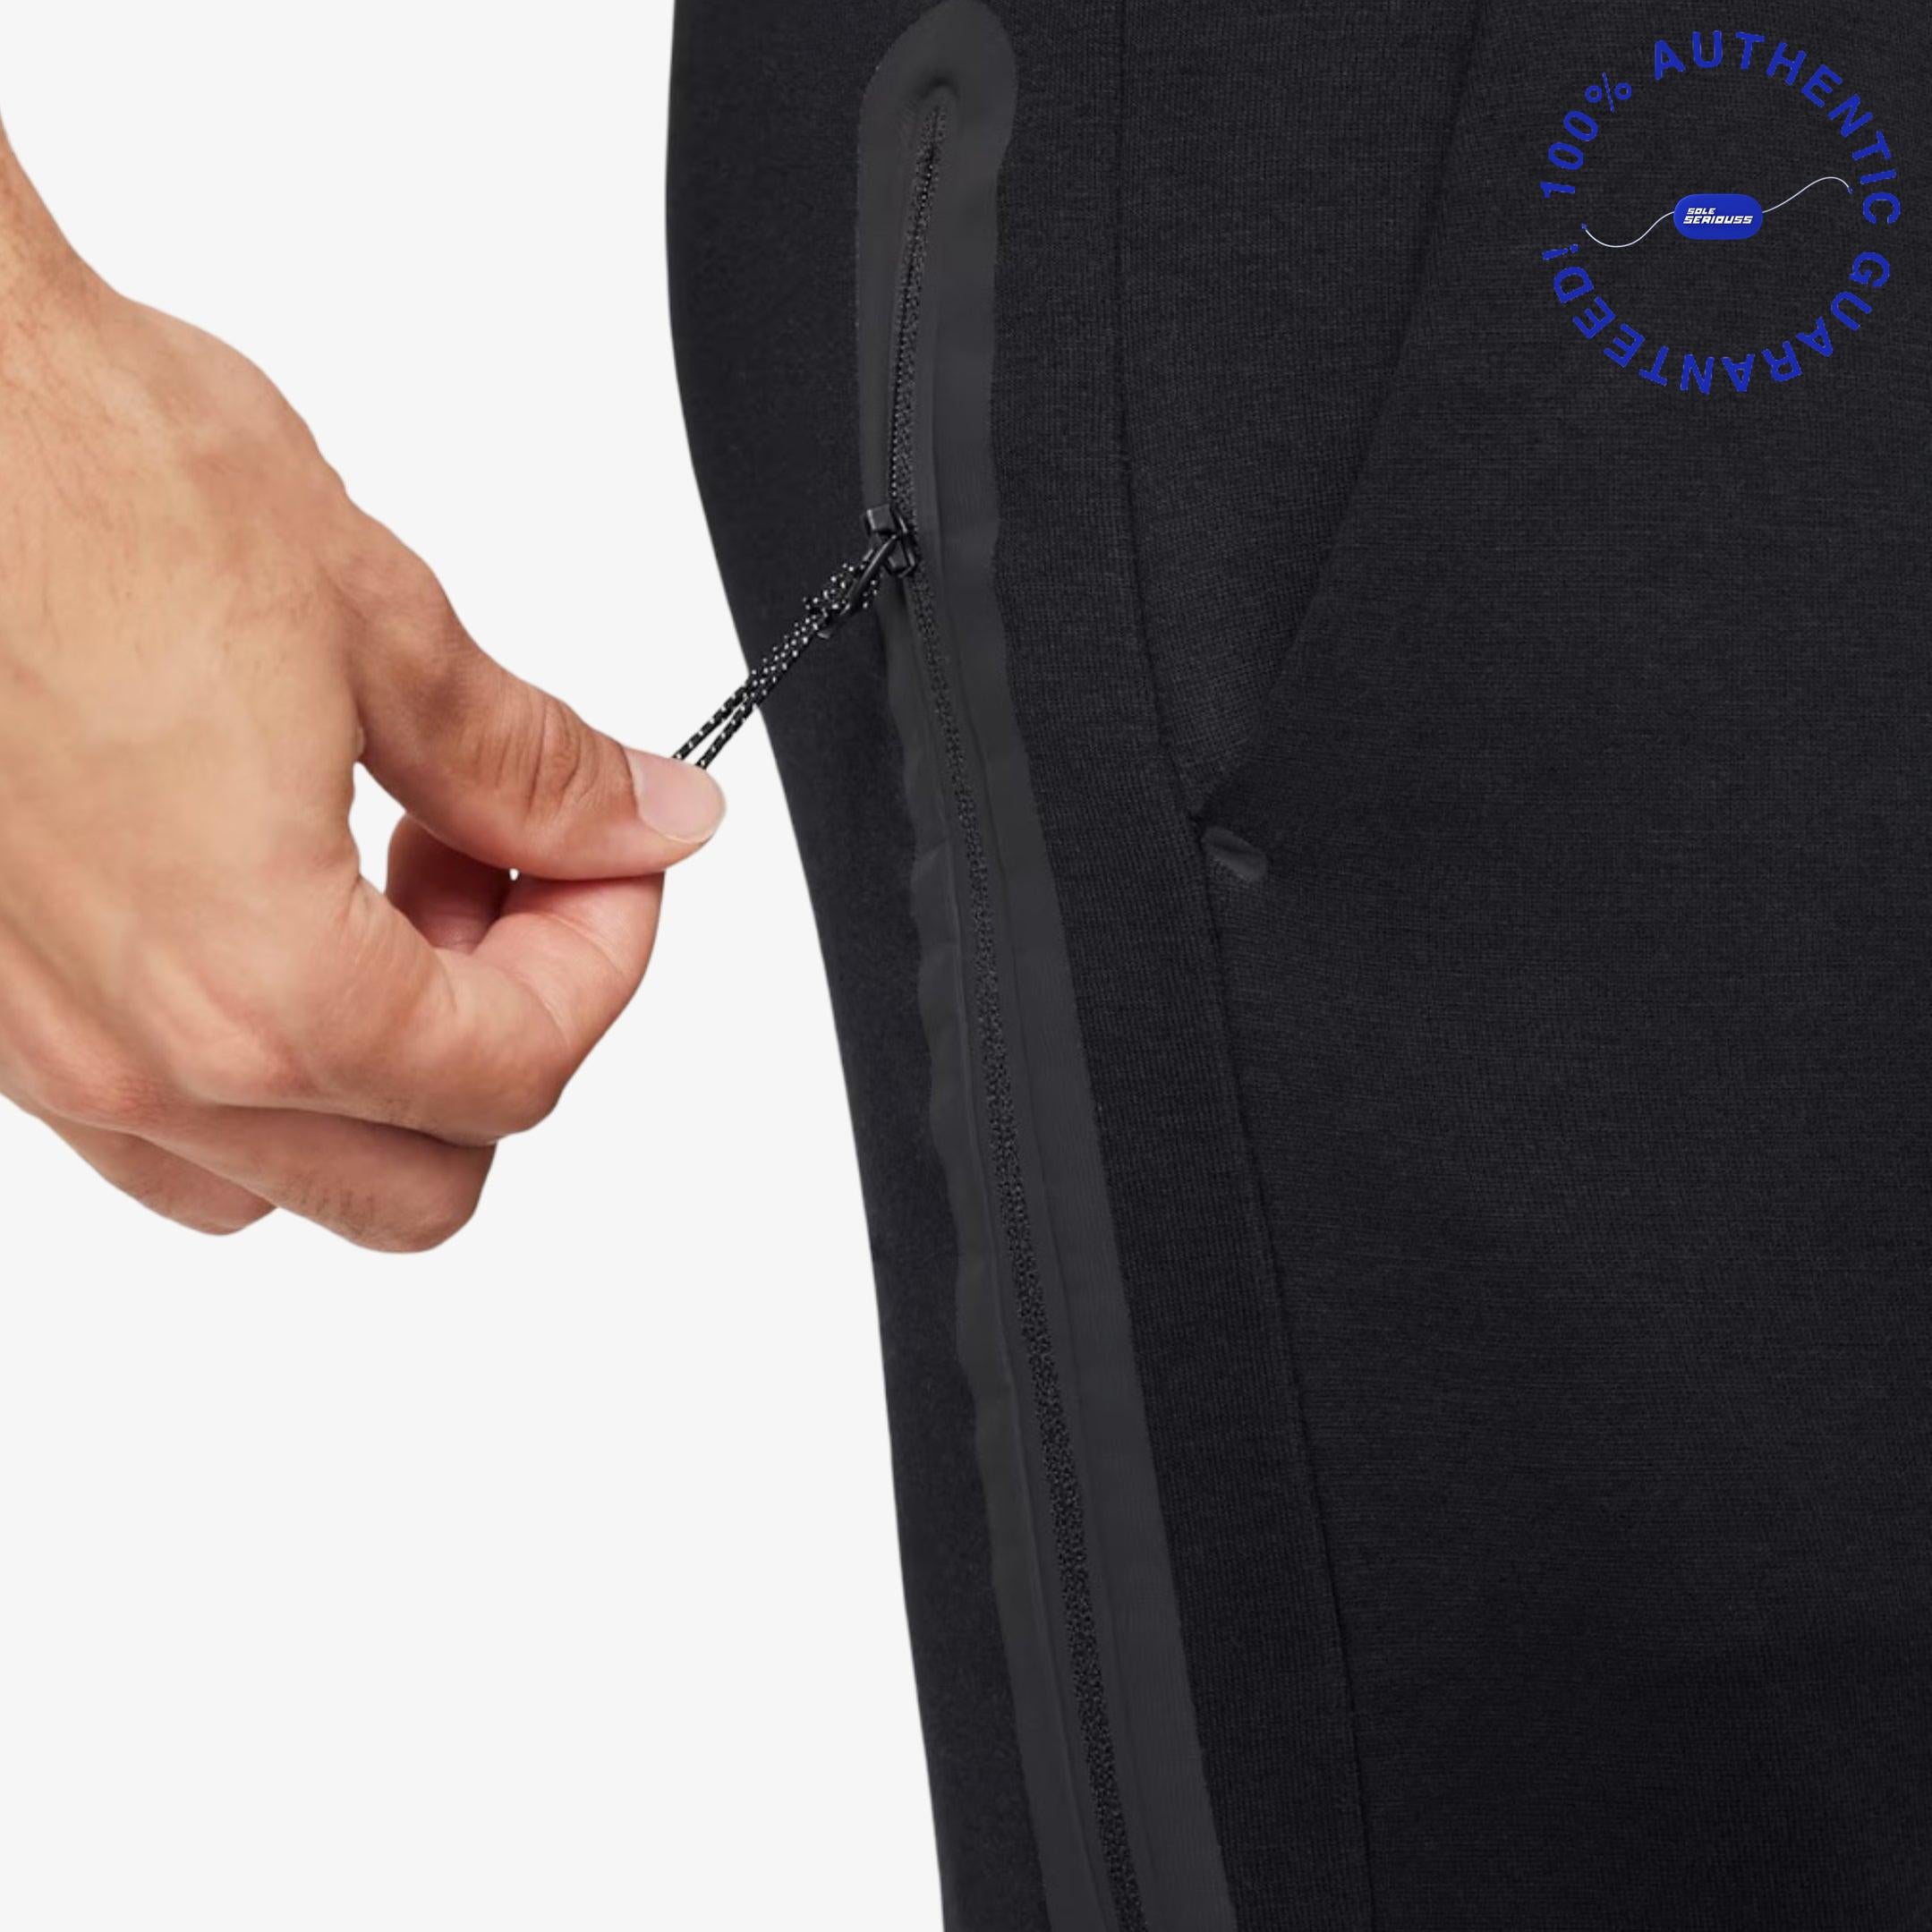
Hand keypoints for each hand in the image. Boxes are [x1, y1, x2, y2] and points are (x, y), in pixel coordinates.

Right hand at [0, 127, 722, 1249]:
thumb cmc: (77, 483)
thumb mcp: (380, 629)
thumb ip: (539, 772)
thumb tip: (648, 821)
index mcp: (255, 984)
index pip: (520, 1072)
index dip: (610, 958)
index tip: (617, 859)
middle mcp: (135, 1059)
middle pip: (420, 1183)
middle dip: (509, 1037)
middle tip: (512, 877)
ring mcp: (42, 1051)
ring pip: (287, 1175)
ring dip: (387, 1067)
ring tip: (393, 884)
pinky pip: (165, 1120)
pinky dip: (263, 1049)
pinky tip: (279, 894)